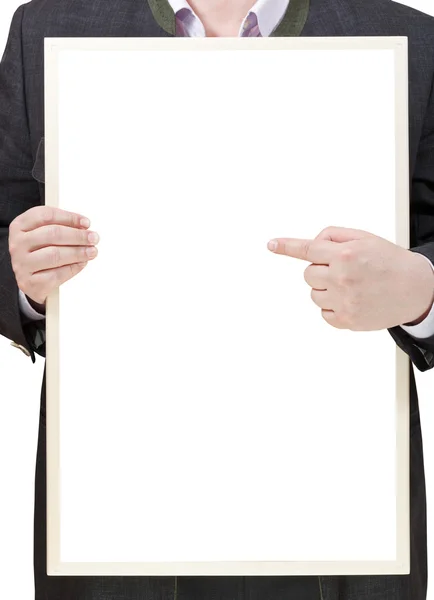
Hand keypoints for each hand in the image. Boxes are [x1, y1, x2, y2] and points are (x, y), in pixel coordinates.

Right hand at [9, 206, 98, 305]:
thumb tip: (85, 228)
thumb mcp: (43, 235)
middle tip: (93, 238)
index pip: (45, 215)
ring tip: (92, 251)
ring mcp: (22, 264)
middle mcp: (17, 244)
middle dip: (78, 236)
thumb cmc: (40, 253)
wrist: (30, 280)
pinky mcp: (29, 283)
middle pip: (52, 234)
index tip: (86, 223)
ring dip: (78, 252)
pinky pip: (56, 274)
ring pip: (55, 255)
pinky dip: (73, 268)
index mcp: (20, 226)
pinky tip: (82, 264)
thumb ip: (61, 227)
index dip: (69, 217)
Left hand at [267, 226, 433, 330]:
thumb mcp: (365, 238)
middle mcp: (342, 277)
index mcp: (346, 254)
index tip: (271, 244)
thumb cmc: (389, 262)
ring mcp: (343, 300)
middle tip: (342, 270)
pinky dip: (332, 307)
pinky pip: (323, 313)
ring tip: (351, 286)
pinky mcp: (346, 320)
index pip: (308, 248)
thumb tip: (313, 243)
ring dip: (326, 288)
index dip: (286, 246)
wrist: (416, 289)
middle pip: (308, 273)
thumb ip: (334, 236)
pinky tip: (351, 300)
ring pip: (314, 293)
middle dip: (320, 269)